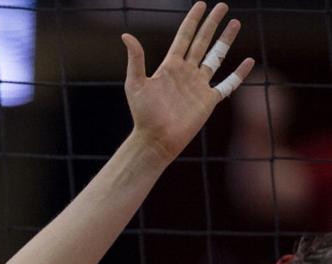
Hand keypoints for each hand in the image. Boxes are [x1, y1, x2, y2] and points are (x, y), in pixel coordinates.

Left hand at [122, 2, 253, 160]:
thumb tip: (126, 35)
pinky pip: (227, 84)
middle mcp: (186, 72)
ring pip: (216, 57)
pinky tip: (249, 61)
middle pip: (202, 42)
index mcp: (170, 66)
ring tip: (235, 22)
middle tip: (222, 6)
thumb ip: (135, 59)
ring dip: (225, 40)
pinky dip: (239, 73)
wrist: (156, 139)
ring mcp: (198, 85)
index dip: (192, 21)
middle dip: (211, 24)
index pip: (184, 37)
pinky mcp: (208, 100)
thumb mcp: (136, 83)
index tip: (201, 4)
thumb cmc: (143, 114)